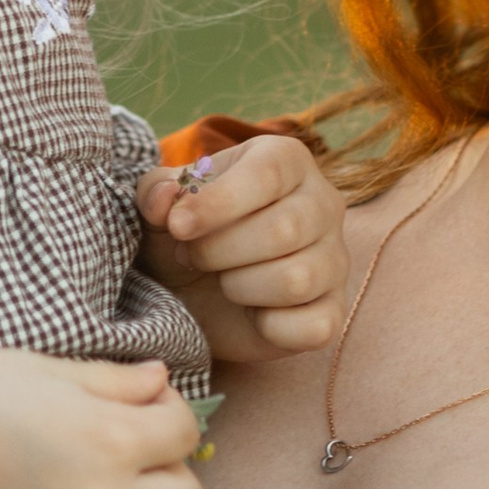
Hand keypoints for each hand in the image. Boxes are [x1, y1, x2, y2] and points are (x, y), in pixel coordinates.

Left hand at [138, 134, 347, 363]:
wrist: (193, 290)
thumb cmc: (185, 235)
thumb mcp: (159, 207)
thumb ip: (154, 192)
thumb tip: (167, 199)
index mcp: (286, 160)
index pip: (267, 175)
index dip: (218, 203)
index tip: (177, 227)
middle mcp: (323, 203)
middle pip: (282, 230)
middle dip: (219, 252)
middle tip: (190, 256)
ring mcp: (335, 259)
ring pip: (296, 279)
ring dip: (240, 287)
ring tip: (222, 280)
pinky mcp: (333, 310)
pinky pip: (314, 326)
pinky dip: (270, 327)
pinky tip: (252, 313)